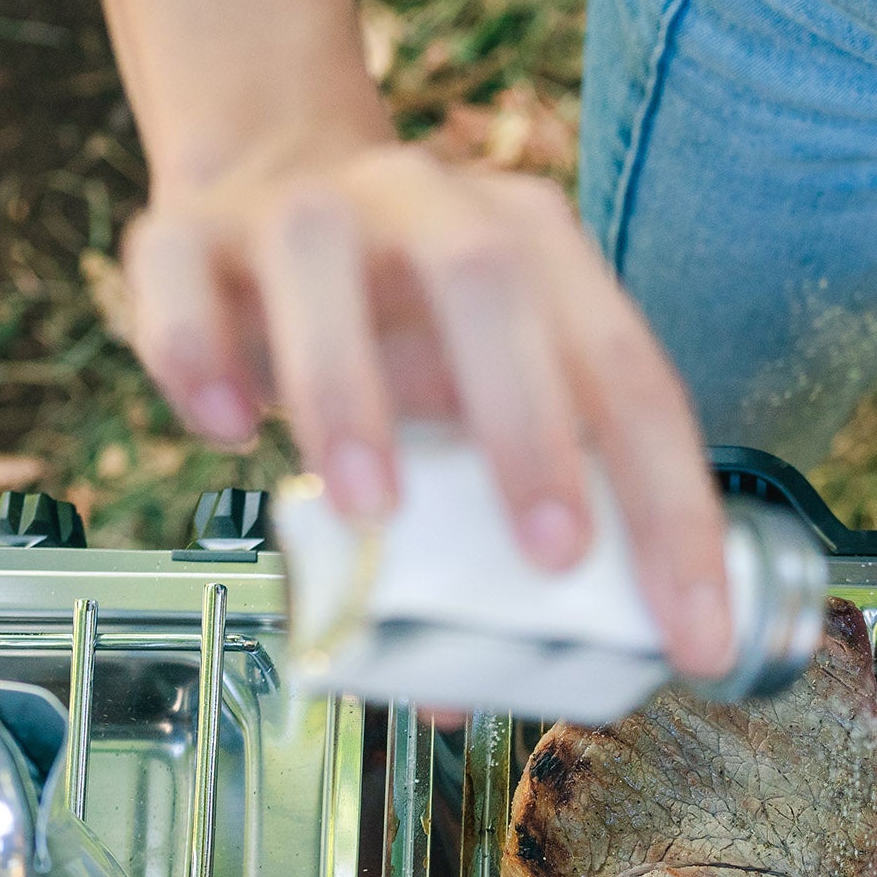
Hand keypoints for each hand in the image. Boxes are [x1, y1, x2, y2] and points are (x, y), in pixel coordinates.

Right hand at [123, 140, 734, 674]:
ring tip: (372, 508)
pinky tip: (224, 432)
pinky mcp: (189, 231)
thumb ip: (481, 531)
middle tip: (554, 557)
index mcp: (532, 246)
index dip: (671, 506)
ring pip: (323, 260)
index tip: (692, 631)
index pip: (625, 371)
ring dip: (350, 389)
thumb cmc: (394, 325)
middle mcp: (428, 204)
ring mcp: (305, 206)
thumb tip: (468, 696)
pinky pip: (183, 278)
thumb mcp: (463, 406)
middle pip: (489, 281)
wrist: (268, 180)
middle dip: (531, 425)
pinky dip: (198, 355)